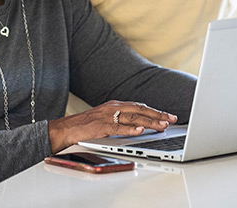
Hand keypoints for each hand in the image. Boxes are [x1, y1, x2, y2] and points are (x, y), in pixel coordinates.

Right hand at [48, 100, 177, 153]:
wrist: (65, 129)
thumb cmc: (85, 126)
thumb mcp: (106, 119)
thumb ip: (121, 120)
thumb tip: (141, 126)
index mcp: (115, 105)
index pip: (139, 106)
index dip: (155, 111)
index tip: (168, 116)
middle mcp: (113, 107)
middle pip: (140, 109)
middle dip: (157, 114)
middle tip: (171, 119)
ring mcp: (107, 116)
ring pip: (133, 117)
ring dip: (149, 121)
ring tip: (162, 125)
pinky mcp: (100, 126)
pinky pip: (118, 127)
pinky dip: (130, 129)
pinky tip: (140, 130)